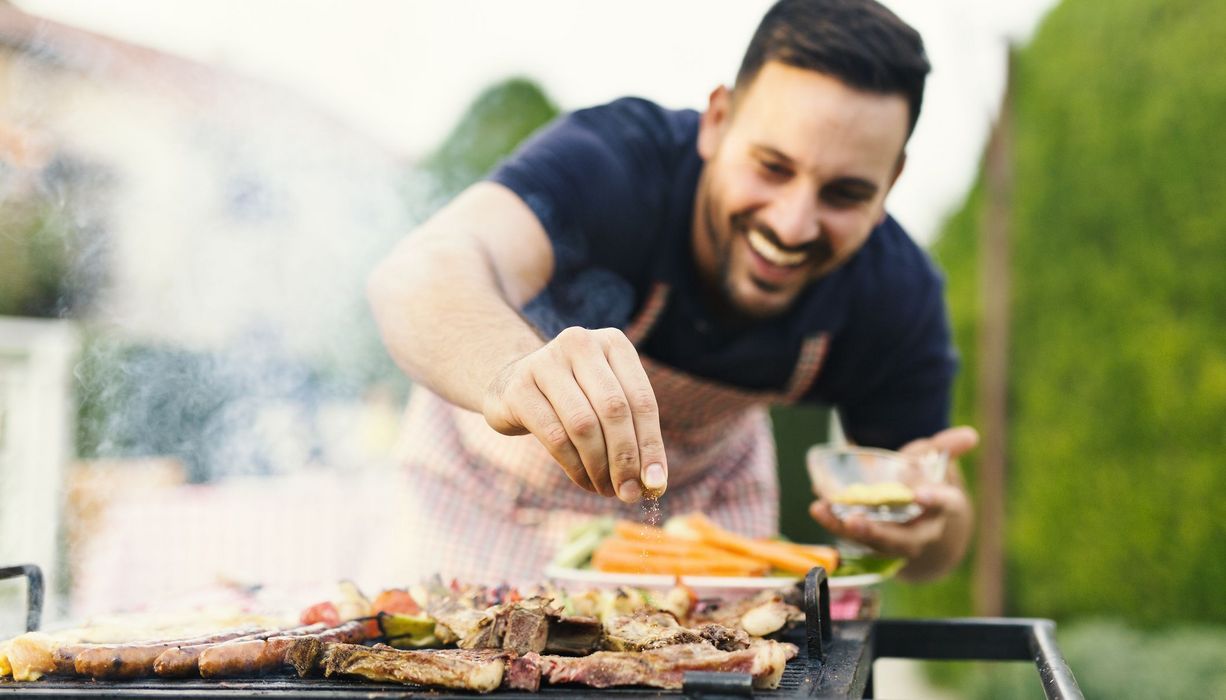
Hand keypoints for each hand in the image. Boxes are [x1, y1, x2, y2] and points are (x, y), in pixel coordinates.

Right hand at [483, 326, 668, 501]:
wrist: (511, 385)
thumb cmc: (573, 398)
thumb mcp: (606, 404)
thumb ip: (633, 435)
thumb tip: (655, 483)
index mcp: (613, 343)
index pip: (642, 399)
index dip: (651, 445)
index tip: (656, 483)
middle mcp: (580, 343)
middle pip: (614, 410)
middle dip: (625, 459)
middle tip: (629, 493)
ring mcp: (545, 362)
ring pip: (584, 425)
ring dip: (599, 466)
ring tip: (606, 489)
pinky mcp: (519, 388)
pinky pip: (555, 436)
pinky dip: (574, 466)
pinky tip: (584, 481)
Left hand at [809, 426, 977, 579]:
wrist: (922, 520)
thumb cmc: (928, 484)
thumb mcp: (937, 463)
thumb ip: (946, 448)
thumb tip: (970, 435)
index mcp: (943, 508)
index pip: (945, 505)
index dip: (934, 500)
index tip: (921, 494)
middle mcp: (921, 531)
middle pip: (902, 539)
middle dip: (878, 532)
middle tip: (854, 521)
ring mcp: (896, 541)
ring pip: (873, 542)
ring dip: (846, 529)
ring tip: (821, 510)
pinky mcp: (873, 541)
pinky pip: (854, 536)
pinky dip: (835, 522)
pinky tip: (818, 507)